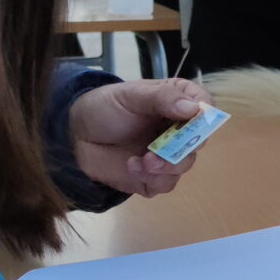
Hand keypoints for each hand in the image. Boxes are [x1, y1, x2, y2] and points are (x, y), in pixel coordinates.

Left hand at [72, 77, 211, 196]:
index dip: (204, 118)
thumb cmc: (103, 107)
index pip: (206, 108)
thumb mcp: (131, 94)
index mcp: (178, 102)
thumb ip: (162, 98)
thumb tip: (193, 110)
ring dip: (164, 167)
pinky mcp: (154, 177)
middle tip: (156, 154)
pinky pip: (166, 184)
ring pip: (184, 166)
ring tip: (139, 162)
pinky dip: (151, 180)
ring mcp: (167, 154)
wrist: (74, 135)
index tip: (190, 122)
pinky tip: (132, 167)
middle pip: (199, 142)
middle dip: (180, 150)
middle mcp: (179, 129)